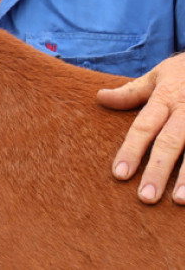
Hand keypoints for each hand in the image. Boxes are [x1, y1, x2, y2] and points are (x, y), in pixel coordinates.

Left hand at [97, 53, 184, 203]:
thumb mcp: (159, 76)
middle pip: (170, 142)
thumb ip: (132, 92)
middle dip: (157, 170)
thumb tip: (100, 97)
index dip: (131, 151)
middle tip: (145, 198)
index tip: (119, 175)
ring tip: (178, 201)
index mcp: (166, 98)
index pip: (144, 126)